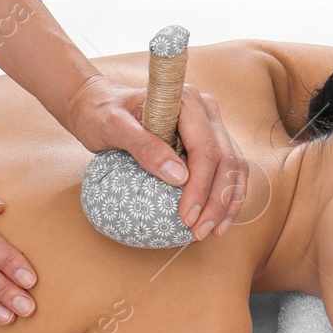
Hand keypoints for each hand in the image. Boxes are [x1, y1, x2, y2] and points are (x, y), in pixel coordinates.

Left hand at [59, 71, 250, 240]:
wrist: (97, 104)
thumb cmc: (100, 113)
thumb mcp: (112, 127)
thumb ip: (144, 146)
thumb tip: (179, 177)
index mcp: (187, 101)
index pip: (205, 149)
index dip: (200, 187)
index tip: (186, 217)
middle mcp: (205, 110)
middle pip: (226, 160)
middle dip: (217, 201)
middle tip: (199, 231)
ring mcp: (211, 125)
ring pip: (235, 167)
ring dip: (227, 203)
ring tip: (212, 231)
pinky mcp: (210, 141)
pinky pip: (229, 170)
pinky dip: (227, 197)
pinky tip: (217, 220)